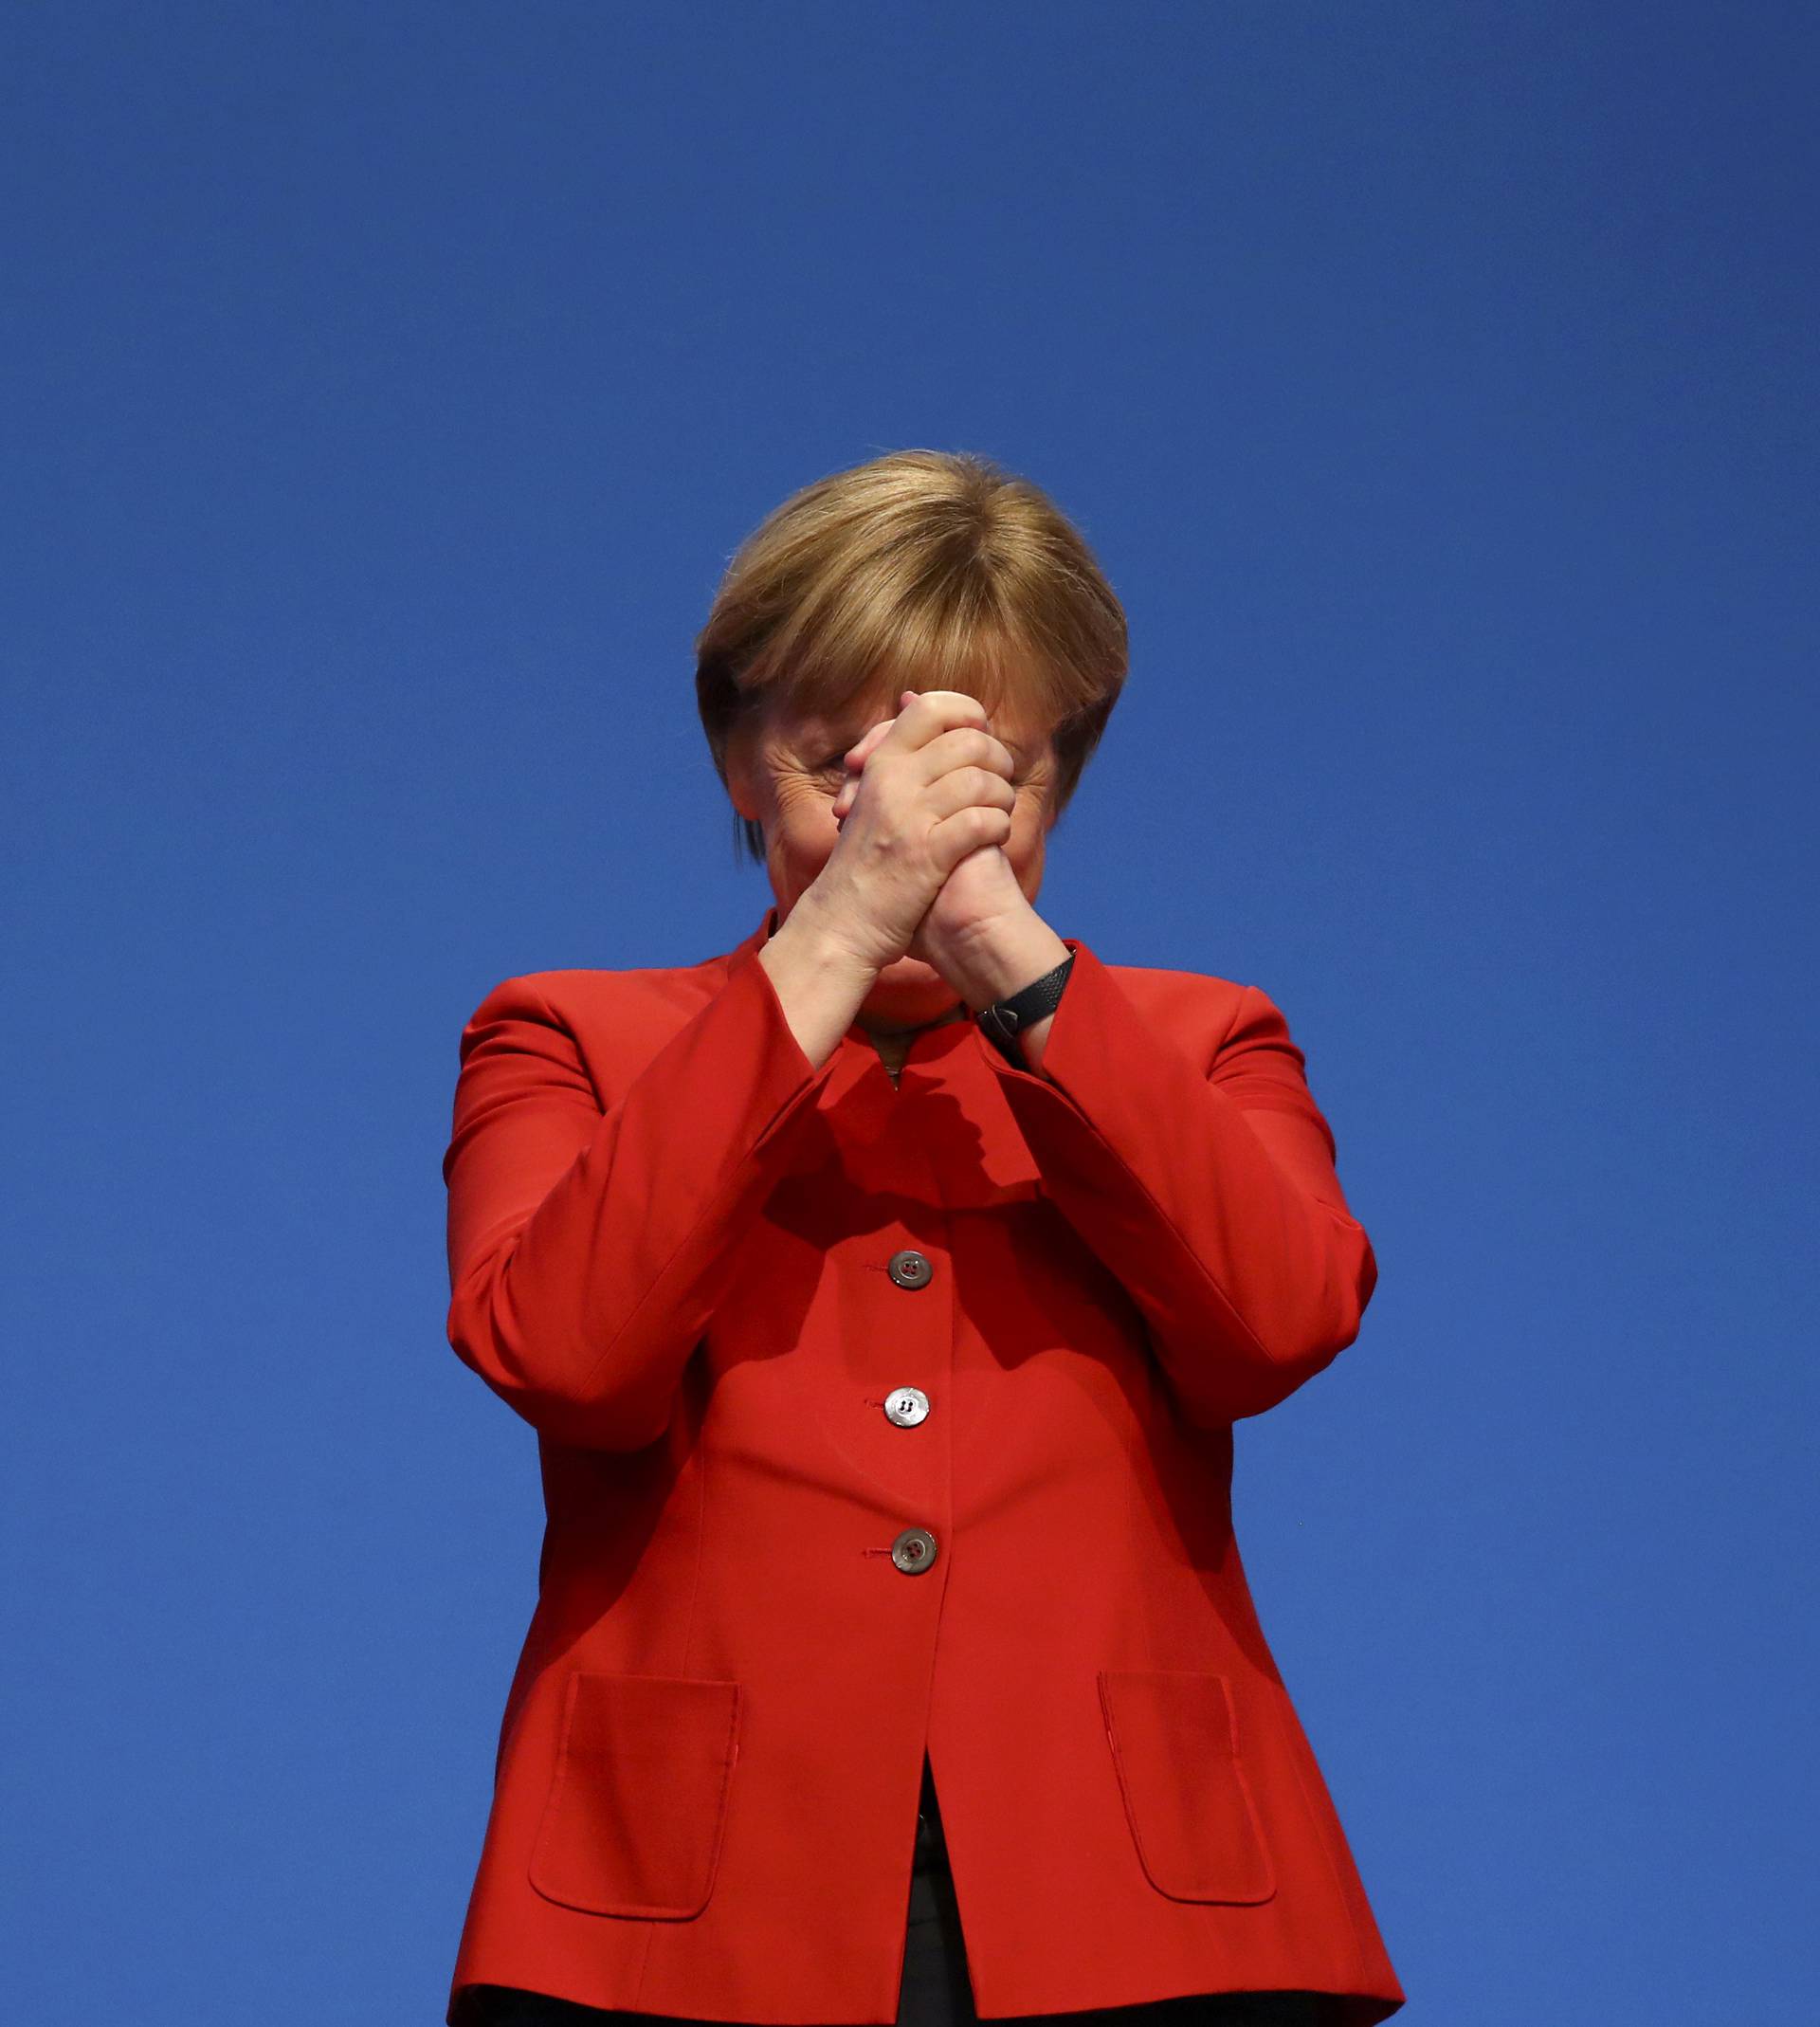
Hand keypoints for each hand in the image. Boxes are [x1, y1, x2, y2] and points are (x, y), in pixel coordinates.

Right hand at [833, 698, 1030, 974]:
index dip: (967, 713)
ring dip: (1003, 796)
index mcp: (880, 764)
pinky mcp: (928, 854)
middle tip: (1000, 782)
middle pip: (968, 741)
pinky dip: (999, 827)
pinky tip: (995, 838)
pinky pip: (981, 821)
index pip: (929, 707)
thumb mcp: (868, 796)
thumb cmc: (863, 864)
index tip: (980, 736)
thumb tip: (909, 698)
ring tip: (1000, 812)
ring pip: (981, 780)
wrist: (841, 924)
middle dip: (998, 760)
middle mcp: (893, 782)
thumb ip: (893, 753)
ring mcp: (909, 817)